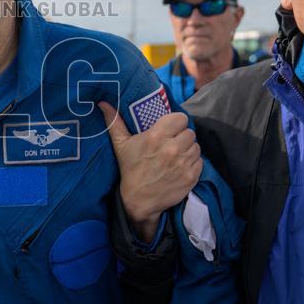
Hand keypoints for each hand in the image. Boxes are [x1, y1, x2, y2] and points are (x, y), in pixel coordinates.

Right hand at [98, 102, 200, 241]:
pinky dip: (193, 163)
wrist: (139, 200)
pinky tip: (181, 167)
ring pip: (196, 146)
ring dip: (188, 150)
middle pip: (190, 132)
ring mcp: (183, 163)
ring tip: (176, 156)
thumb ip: (114, 122)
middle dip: (182, 137)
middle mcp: (172, 148)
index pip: (180, 118)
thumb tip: (103, 104)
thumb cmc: (130, 169)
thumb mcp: (120, 145)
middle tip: (172, 144)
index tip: (170, 130)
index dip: (176, 123)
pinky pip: (200, 161)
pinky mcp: (191, 176)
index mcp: (156, 136)